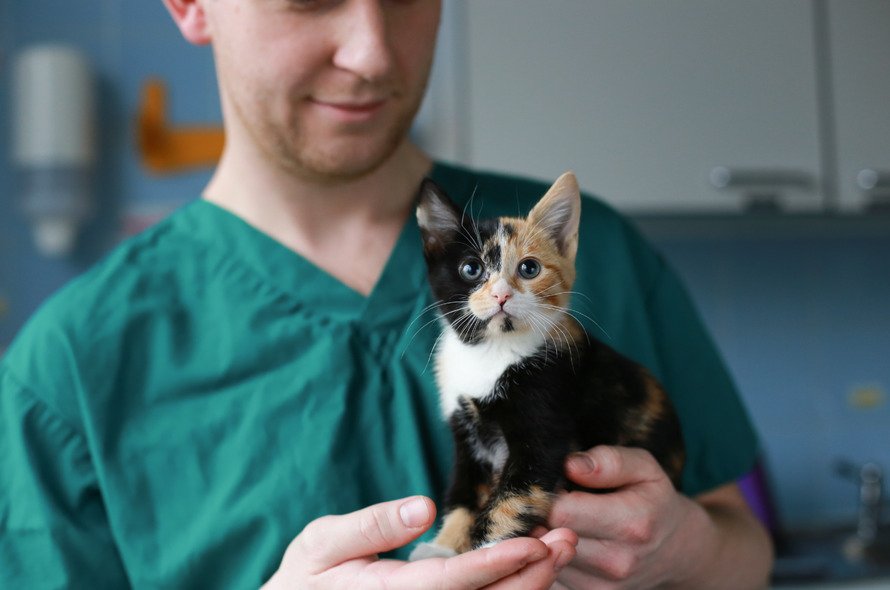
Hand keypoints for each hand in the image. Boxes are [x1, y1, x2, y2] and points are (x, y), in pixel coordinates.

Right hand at [263, 495, 577, 589]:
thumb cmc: (306, 578)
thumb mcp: (322, 543)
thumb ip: (370, 525)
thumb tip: (422, 508)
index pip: (454, 583)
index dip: (498, 563)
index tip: (537, 540)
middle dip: (531, 575)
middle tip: (565, 539)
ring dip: (530, 586)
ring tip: (559, 549)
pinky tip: (534, 572)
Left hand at [541, 446, 706, 588]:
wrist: (675, 551)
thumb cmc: (653, 501)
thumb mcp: (644, 468)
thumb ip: (609, 461)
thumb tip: (571, 465)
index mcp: (631, 523)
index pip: (562, 512)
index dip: (546, 495)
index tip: (551, 485)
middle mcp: (616, 561)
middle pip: (548, 536)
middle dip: (540, 515)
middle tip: (549, 502)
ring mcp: (602, 586)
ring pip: (544, 557)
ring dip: (543, 536)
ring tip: (560, 520)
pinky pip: (550, 574)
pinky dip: (549, 555)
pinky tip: (562, 540)